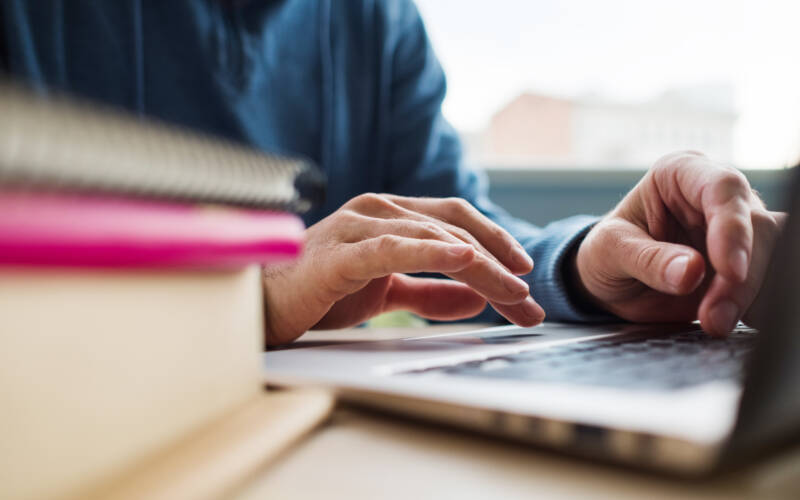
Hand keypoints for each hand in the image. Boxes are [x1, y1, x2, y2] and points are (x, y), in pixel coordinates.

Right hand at [262, 193, 544, 344]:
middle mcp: (377, 210)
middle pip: (453, 228)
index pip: (454, 221)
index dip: (494, 242)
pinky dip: (431, 252)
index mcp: (389, 216)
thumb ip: (428, 292)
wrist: (260, 305)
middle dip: (498, 262)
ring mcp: (358, 227)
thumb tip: (474, 299)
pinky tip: (462, 259)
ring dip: (480, 266)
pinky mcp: (341, 254)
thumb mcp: (386, 293)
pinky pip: (393, 249)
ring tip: (512, 292)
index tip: (523, 274)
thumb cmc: (318, 292)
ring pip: (433, 238)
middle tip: (528, 300)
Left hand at [575, 151, 785, 335]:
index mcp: (681, 173)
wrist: (609, 282)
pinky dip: (757, 307)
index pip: (723, 188)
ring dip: (750, 296)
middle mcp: (716, 197)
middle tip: (713, 316)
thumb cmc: (606, 252)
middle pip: (758, 227)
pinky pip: (768, 283)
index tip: (729, 270)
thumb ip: (648, 259)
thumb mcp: (610, 251)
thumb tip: (691, 271)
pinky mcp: (746, 266)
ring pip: (773, 256)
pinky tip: (733, 321)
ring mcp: (736, 231)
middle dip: (740, 278)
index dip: (732, 228)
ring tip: (715, 324)